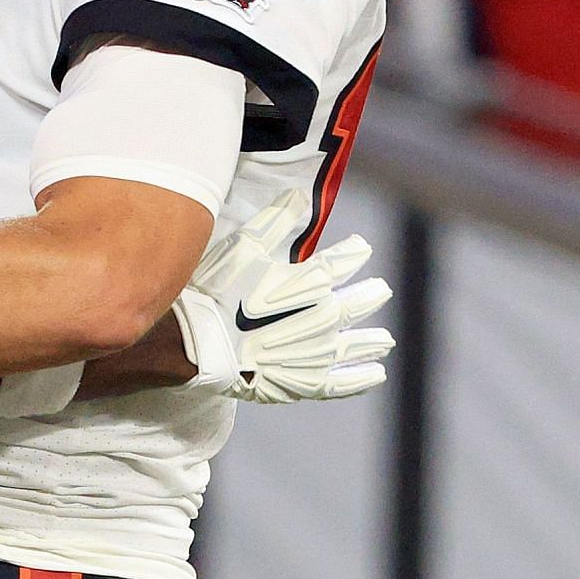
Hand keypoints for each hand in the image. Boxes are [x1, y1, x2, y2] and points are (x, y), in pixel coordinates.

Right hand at [192, 191, 393, 403]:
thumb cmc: (216, 291)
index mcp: (309, 282)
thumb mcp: (243, 246)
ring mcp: (313, 354)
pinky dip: (358, 379)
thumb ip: (275, 221)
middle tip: (381, 291)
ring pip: (352, 346)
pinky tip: (376, 374)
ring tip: (385, 340)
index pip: (340, 264)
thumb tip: (300, 194)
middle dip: (368, 298)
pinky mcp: (302, 383)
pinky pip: (338, 384)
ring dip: (370, 341)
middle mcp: (320, 318)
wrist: (195, 342)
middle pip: (352, 307)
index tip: (361, 249)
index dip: (353, 255)